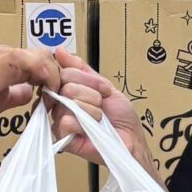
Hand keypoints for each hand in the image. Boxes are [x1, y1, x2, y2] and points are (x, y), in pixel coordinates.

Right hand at [0, 44, 61, 128]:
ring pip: (42, 56)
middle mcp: (8, 54)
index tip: (54, 97)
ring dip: (53, 76)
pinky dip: (44, 74)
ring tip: (53, 97)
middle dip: (57, 76)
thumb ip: (16, 94)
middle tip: (58, 98)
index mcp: (7, 61)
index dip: (52, 77)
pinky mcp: (2, 62)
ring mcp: (5, 56)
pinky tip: (46, 90)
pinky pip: (32, 61)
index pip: (40, 62)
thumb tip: (31, 94)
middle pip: (46, 57)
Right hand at [46, 53, 153, 169]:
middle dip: (92, 94)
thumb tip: (61, 52)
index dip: (86, 79)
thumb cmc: (120, 117)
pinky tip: (91, 129)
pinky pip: (65, 122)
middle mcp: (61, 104)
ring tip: (99, 119)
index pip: (64, 72)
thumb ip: (81, 69)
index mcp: (68, 90)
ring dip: (91, 110)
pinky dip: (83, 124)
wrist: (131, 139)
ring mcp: (60, 121)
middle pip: (66, 85)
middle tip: (102, 104)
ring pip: (67, 102)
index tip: (103, 89)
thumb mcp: (103, 85)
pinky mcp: (63, 138)